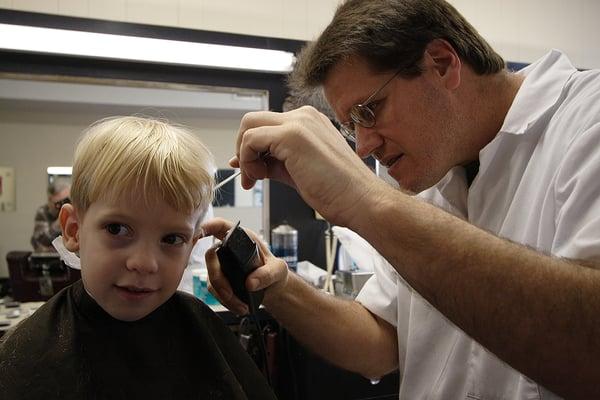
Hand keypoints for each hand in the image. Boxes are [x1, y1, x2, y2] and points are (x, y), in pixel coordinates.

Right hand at [202, 218, 288, 314]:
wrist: (273, 289)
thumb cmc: (276, 272)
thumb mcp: (278, 270)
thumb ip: (268, 274)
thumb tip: (250, 283)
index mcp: (241, 238)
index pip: (221, 226)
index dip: (208, 225)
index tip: (200, 232)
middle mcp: (228, 249)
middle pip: (211, 256)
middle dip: (217, 277)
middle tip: (230, 294)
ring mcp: (222, 265)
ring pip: (211, 277)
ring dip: (223, 295)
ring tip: (241, 306)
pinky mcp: (220, 280)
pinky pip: (215, 290)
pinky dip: (225, 301)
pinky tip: (239, 307)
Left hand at [233, 106, 380, 226]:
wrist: (362, 201)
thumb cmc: (341, 192)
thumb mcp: (300, 171)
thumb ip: (276, 162)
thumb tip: (252, 163)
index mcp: (309, 122)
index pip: (267, 125)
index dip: (251, 147)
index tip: (249, 168)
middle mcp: (304, 117)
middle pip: (254, 120)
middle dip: (243, 148)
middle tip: (249, 174)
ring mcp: (298, 123)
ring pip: (249, 126)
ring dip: (244, 155)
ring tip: (255, 180)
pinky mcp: (292, 136)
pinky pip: (252, 139)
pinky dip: (247, 160)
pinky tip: (259, 178)